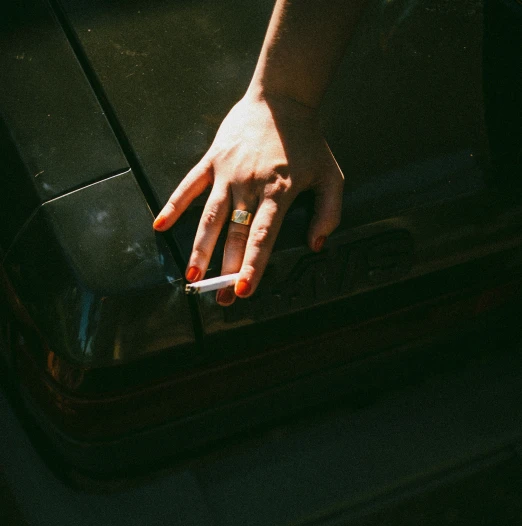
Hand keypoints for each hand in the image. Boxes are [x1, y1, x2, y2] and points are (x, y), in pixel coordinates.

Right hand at [153, 91, 343, 305]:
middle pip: (235, 235)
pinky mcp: (212, 160)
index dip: (253, 265)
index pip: (263, 236)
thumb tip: (315, 245)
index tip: (244, 289)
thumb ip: (329, 213)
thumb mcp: (331, 175)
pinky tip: (160, 227)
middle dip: (227, 270)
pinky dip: (173, 206)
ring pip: (210, 217)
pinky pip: (189, 186)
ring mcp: (227, 173)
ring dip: (200, 248)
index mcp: (279, 192)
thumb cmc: (307, 141)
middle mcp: (250, 185)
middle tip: (221, 299)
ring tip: (192, 274)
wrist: (281, 97)